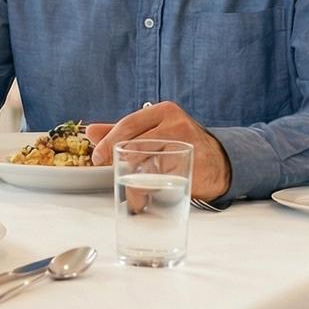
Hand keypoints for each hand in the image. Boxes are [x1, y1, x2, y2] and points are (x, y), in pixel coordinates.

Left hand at [89, 101, 231, 203]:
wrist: (218, 162)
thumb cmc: (179, 144)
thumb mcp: (153, 131)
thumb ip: (122, 131)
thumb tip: (91, 132)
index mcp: (163, 112)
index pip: (129, 124)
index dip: (109, 141)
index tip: (98, 157)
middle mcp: (176, 125)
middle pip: (136, 144)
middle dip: (121, 163)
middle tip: (115, 175)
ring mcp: (185, 145)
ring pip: (148, 165)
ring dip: (135, 182)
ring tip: (132, 193)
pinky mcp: (191, 166)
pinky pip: (162, 180)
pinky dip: (150, 190)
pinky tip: (146, 197)